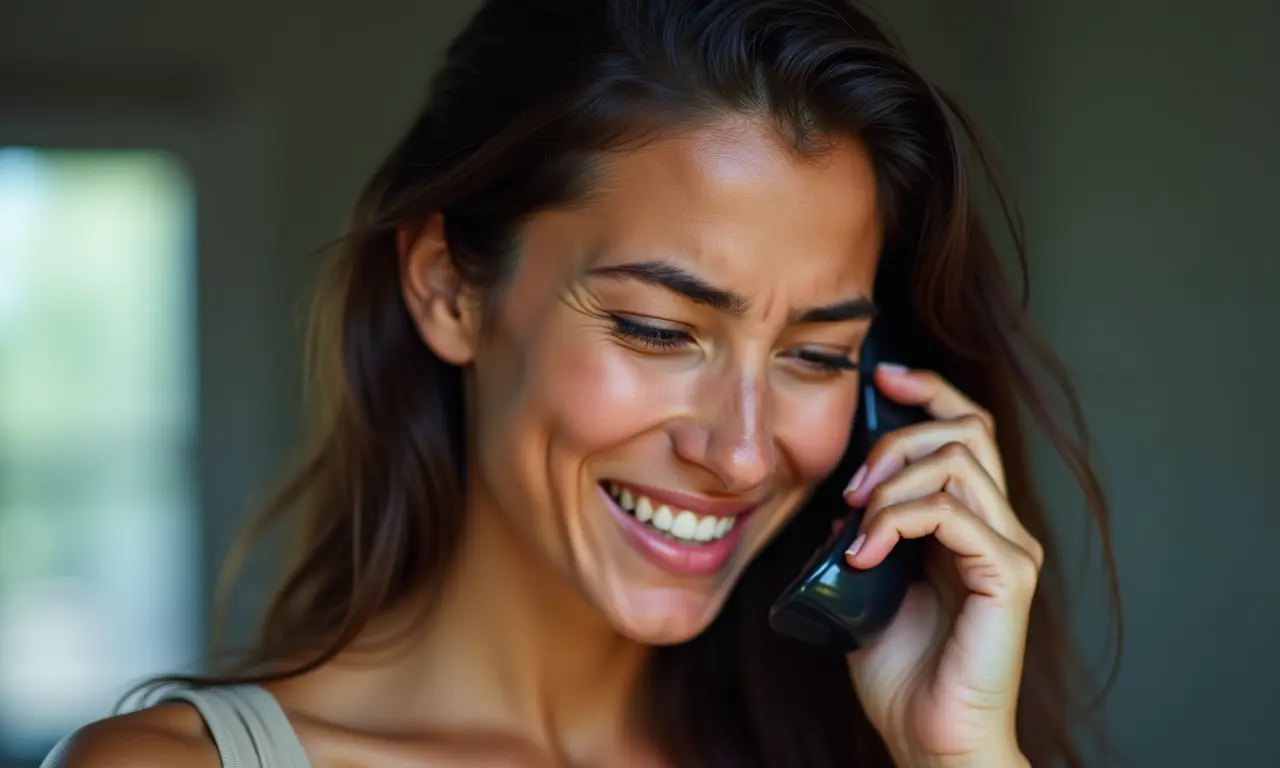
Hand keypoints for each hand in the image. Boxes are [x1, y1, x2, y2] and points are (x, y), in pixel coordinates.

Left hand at [841, 364, 1039, 767]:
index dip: (929, 391)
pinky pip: (953, 513)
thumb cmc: (902, 669)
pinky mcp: (1009, 576)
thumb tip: (842, 498)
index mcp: (970, 522)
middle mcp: (999, 526)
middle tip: (853, 484)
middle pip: (967, 429)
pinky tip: (866, 552)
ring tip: (858, 524)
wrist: (928, 736)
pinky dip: (899, 520)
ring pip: (958, 461)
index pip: (965, 429)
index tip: (883, 378)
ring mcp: (1009, 549)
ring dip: (893, 482)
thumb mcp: (865, 581)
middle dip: (899, 437)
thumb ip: (863, 534)